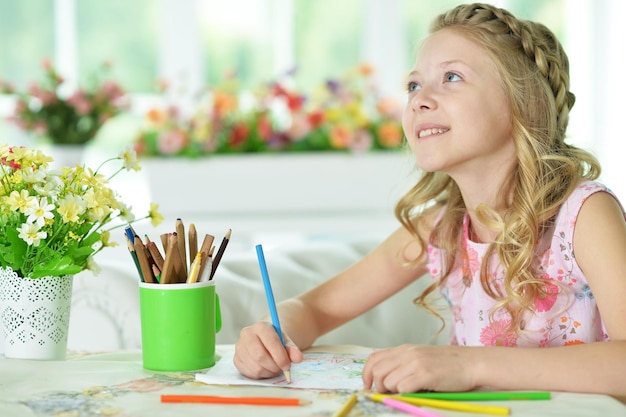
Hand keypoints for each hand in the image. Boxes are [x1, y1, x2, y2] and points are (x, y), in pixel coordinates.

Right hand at [233, 321, 303, 378]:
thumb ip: (292, 349)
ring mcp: (239, 347)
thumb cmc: (275, 341)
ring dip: (268, 372)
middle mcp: (247, 334)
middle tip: (281, 369)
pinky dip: (260, 375)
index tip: (287, 365)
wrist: (264, 340)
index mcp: (261, 326)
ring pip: (255, 367)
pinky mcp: (236, 359)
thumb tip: (298, 358)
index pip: (270, 341)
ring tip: (274, 368)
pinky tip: (265, 369)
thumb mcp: (286, 342)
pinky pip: (249, 373)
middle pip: (260, 356)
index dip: (280, 356)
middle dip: (274, 366)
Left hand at [362, 344, 477, 392]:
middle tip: (388, 393)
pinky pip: (403, 388)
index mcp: (404, 349)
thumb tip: (382, 380)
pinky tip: (416, 392)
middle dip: (378, 386)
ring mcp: (415, 363)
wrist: (471, 363)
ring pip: (388, 381)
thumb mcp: (420, 357)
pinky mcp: (425, 375)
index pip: (373, 358)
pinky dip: (405, 394)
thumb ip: (402, 364)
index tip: (368, 386)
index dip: (366, 374)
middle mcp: (407, 354)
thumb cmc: (447, 365)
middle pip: (376, 371)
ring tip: (407, 391)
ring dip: (393, 391)